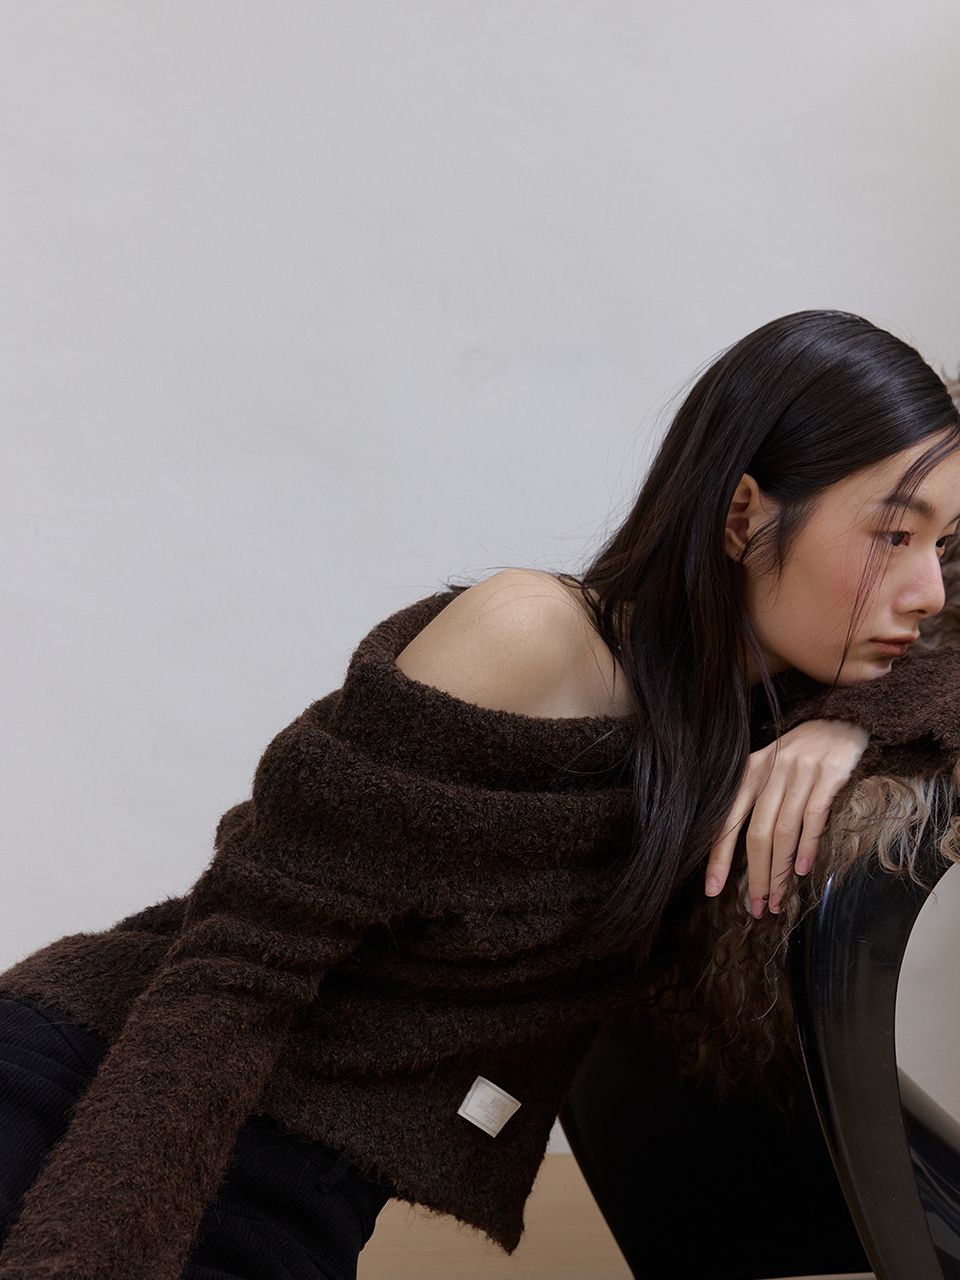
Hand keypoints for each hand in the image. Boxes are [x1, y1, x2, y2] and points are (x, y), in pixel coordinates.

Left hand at [703, 718, 869, 916]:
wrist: (842, 719)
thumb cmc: (800, 753)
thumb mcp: (768, 767)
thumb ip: (753, 799)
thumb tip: (739, 849)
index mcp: (748, 772)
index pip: (727, 820)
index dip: (718, 858)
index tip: (712, 890)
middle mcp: (770, 772)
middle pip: (756, 834)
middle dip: (755, 877)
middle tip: (756, 907)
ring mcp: (799, 773)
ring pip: (783, 832)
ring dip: (781, 872)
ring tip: (778, 900)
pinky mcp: (828, 775)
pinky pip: (814, 817)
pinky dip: (808, 847)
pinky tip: (804, 871)